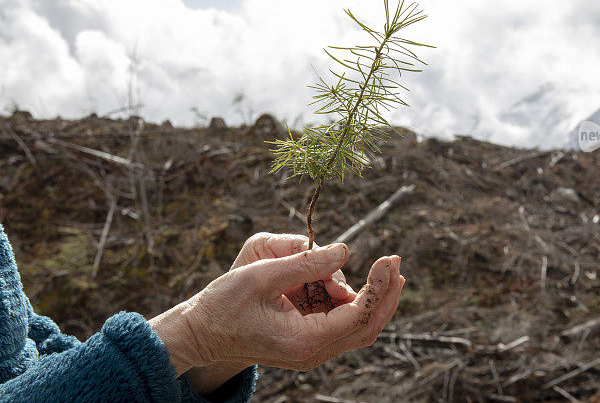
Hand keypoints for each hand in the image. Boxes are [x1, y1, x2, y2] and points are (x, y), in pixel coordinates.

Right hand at [154, 237, 403, 374]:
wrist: (200, 334)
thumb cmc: (223, 304)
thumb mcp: (261, 276)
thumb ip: (305, 263)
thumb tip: (345, 249)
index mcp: (303, 340)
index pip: (357, 315)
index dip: (378, 286)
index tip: (388, 258)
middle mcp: (312, 353)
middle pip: (367, 327)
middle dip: (386, 293)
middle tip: (396, 261)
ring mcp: (311, 351)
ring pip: (358, 328)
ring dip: (374, 298)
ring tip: (383, 268)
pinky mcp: (307, 343)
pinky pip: (342, 324)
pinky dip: (355, 302)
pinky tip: (358, 281)